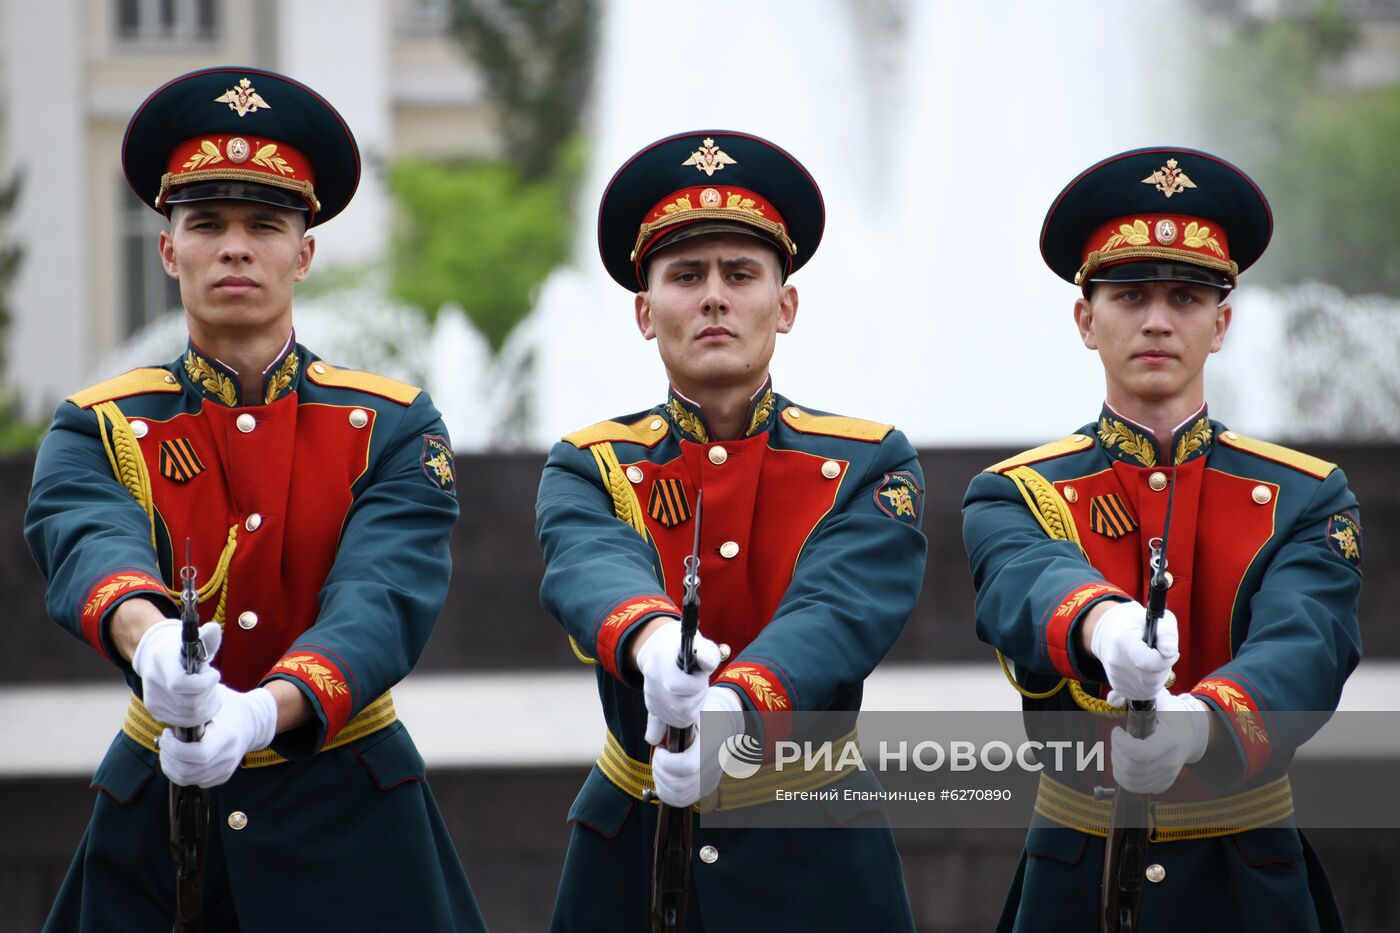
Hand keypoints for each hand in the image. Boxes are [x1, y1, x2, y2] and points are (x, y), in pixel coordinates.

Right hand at [131, 619, 223, 725]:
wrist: (155, 655)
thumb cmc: (181, 648)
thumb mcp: (194, 640)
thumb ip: (207, 638)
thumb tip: (214, 629)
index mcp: (163, 660)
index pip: (180, 683)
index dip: (202, 683)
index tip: (214, 674)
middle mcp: (154, 681)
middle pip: (190, 702)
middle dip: (208, 694)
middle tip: (212, 683)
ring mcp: (153, 699)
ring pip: (190, 715)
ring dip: (206, 704)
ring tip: (207, 690)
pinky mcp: (155, 710)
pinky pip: (183, 720)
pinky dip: (196, 713)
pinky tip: (198, 699)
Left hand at [160, 685, 276, 787]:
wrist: (254, 723)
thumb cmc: (232, 707)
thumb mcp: (216, 697)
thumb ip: (196, 700)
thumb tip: (173, 696)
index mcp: (227, 735)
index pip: (199, 754)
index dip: (176, 748)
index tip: (168, 733)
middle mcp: (227, 756)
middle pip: (187, 771)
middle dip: (168, 757)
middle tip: (165, 741)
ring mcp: (225, 769)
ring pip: (186, 779)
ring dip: (170, 765)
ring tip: (169, 749)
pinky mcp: (221, 777)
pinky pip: (193, 781)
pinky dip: (180, 771)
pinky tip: (181, 756)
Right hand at [637, 620, 721, 744]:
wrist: (664, 650)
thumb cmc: (688, 649)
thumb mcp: (702, 646)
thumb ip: (708, 653)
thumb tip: (706, 661)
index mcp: (662, 661)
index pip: (679, 686)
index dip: (696, 684)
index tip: (700, 675)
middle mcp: (652, 678)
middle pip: (681, 707)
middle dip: (696, 698)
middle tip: (698, 685)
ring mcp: (650, 694)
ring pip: (676, 718)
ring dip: (690, 709)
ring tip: (691, 693)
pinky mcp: (651, 706)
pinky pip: (653, 725)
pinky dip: (657, 730)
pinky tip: (655, 736)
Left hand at [651, 687, 745, 807]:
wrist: (727, 718)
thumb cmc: (705, 708)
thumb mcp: (689, 707)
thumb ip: (667, 720)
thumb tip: (652, 740)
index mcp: (712, 743)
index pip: (687, 767)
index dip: (666, 762)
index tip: (660, 748)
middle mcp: (713, 766)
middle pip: (679, 785)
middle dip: (659, 771)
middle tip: (658, 755)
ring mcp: (710, 778)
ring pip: (678, 796)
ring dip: (661, 782)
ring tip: (661, 764)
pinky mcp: (706, 786)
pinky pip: (683, 800)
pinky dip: (667, 792)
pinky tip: (664, 775)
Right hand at [1089, 600, 1178, 701]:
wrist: (1110, 633)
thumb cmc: (1137, 625)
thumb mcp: (1156, 620)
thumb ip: (1167, 634)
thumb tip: (1170, 652)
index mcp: (1123, 641)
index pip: (1147, 662)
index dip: (1164, 660)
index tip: (1168, 652)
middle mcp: (1116, 662)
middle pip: (1151, 679)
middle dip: (1164, 669)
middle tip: (1162, 655)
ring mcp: (1116, 677)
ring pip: (1149, 690)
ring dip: (1159, 678)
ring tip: (1154, 663)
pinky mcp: (1118, 687)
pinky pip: (1142, 695)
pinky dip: (1150, 686)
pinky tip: (1146, 672)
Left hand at [1111, 690, 1209, 793]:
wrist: (1191, 733)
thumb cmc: (1171, 713)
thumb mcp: (1157, 698)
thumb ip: (1134, 694)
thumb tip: (1112, 699)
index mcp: (1171, 740)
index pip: (1142, 754)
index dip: (1122, 744)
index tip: (1118, 731)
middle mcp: (1170, 763)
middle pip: (1132, 769)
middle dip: (1116, 752)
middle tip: (1118, 739)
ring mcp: (1166, 776)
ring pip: (1130, 781)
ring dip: (1117, 764)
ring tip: (1121, 748)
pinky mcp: (1162, 784)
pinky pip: (1135, 787)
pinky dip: (1123, 775)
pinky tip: (1126, 760)